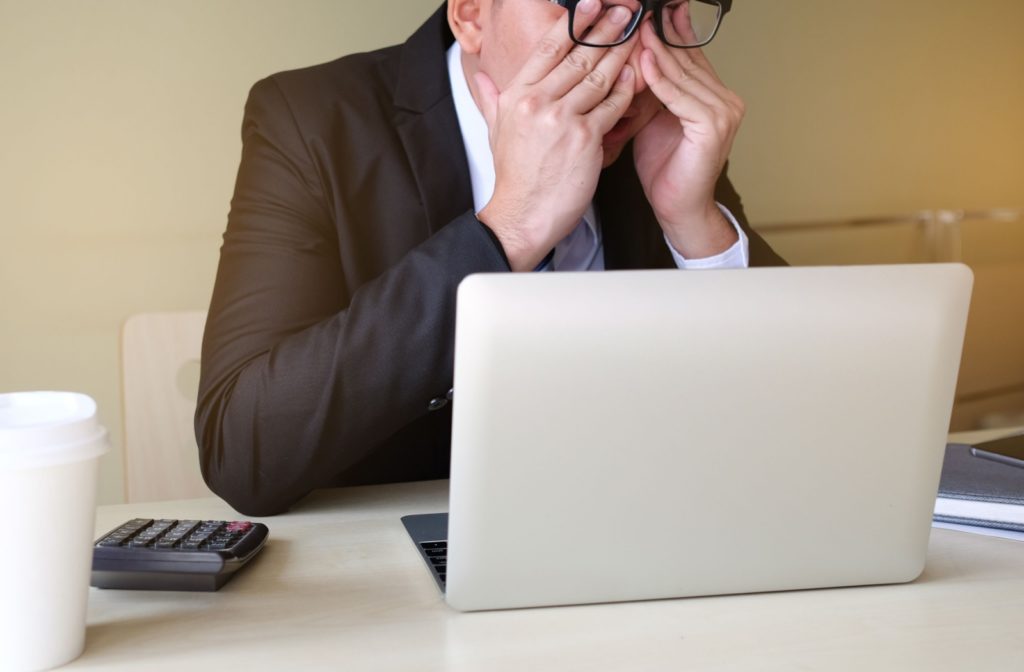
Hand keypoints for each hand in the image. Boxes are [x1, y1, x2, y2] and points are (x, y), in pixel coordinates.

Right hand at [474, 0, 636, 270]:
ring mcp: (562, 120)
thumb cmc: (515, 178)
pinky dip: (626, 90)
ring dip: (621, 53)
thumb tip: (480, 76)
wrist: (523, 215)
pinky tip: (637, 76)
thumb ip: (491, 98)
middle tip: (625, 12)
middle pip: (578, 56)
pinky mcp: (585, 139)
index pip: (549, 48)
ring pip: (598, 76)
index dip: (574, 23)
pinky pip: (612, 106)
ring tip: (637, 36)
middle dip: (605, 30)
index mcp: (516, 96)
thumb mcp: (495, 131)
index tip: (592, 6)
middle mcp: (538, 102)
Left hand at [633, 14, 743, 257]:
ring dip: (656, 50)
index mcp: (712, 96)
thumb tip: (632, 59)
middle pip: (687, 59)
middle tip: (638, 12)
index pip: (689, 55)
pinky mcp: (713, 127)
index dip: (670, 32)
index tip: (651, 10)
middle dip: (660, 34)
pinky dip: (660, 79)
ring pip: (683, 74)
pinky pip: (680, 97)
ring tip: (635, 28)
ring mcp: (723, 112)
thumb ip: (650, 90)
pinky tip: (644, 61)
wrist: (676, 208)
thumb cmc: (665, 169)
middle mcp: (724, 99)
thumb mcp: (652, 118)